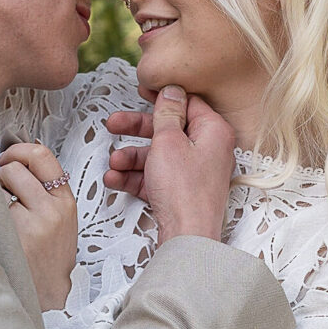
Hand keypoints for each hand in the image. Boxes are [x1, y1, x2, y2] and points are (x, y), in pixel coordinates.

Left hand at [0, 142, 77, 311]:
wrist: (49, 293)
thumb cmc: (49, 254)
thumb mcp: (60, 218)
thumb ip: (44, 189)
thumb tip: (13, 157)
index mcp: (65, 201)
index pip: (42, 155)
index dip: (18, 150)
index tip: (7, 157)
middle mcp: (52, 209)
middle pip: (15, 167)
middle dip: (0, 173)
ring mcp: (33, 223)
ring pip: (0, 183)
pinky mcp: (14, 236)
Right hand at [104, 86, 235, 243]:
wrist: (187, 238)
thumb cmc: (184, 192)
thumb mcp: (168, 142)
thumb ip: (167, 114)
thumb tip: (172, 91)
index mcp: (213, 131)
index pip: (188, 103)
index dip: (163, 96)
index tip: (142, 90)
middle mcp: (208, 150)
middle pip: (167, 130)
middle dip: (136, 130)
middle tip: (113, 124)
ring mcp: (194, 172)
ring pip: (157, 155)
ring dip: (131, 157)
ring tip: (113, 162)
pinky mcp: (181, 191)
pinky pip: (156, 177)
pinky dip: (135, 177)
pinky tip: (115, 179)